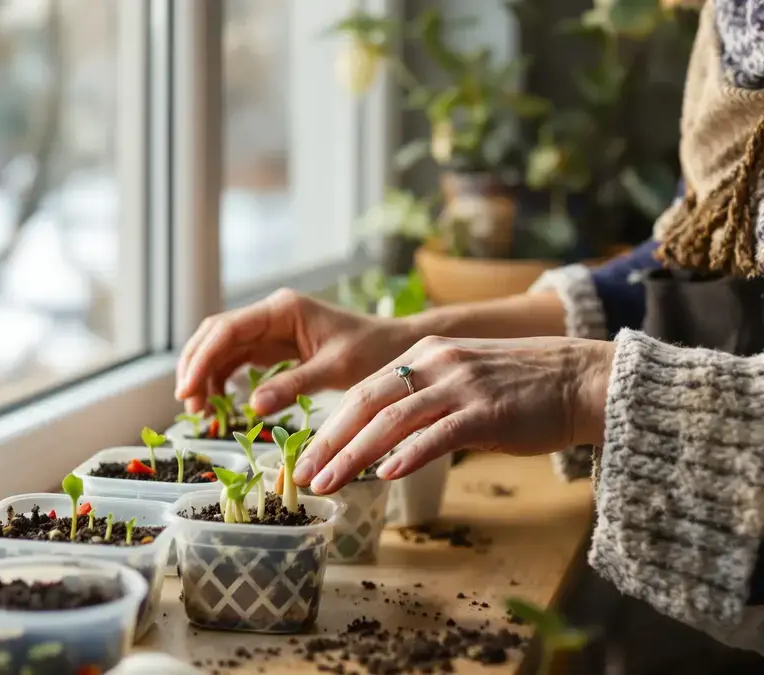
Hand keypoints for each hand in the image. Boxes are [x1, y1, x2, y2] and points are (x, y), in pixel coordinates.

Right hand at [175, 289, 417, 415]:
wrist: (396, 348)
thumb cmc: (373, 352)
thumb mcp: (335, 370)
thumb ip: (293, 385)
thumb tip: (252, 406)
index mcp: (282, 310)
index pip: (228, 330)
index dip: (202, 359)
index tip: (188, 389)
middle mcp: (270, 315)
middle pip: (216, 335)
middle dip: (196, 367)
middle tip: (188, 405)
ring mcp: (270, 330)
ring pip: (222, 348)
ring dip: (206, 376)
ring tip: (200, 411)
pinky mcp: (274, 347)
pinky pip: (237, 360)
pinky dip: (223, 381)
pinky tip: (219, 404)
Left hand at [293, 335, 615, 494]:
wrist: (583, 380)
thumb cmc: (521, 389)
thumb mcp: (461, 380)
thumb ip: (422, 400)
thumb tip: (383, 439)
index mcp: (423, 354)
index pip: (362, 391)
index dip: (330, 426)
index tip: (306, 457)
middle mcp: (435, 364)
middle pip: (366, 403)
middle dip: (330, 442)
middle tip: (304, 474)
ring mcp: (461, 386)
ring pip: (393, 419)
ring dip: (355, 454)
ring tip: (330, 482)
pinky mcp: (488, 411)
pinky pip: (439, 433)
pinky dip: (409, 454)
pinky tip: (387, 474)